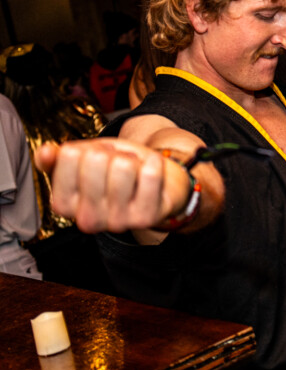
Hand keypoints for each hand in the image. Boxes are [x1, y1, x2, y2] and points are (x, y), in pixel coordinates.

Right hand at [35, 139, 191, 233]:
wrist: (154, 180)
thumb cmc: (115, 169)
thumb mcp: (83, 159)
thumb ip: (58, 158)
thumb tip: (46, 152)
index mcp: (63, 205)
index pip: (69, 156)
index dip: (88, 148)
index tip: (97, 159)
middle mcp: (86, 219)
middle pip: (96, 159)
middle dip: (111, 153)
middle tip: (118, 165)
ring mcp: (117, 222)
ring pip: (123, 166)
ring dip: (132, 160)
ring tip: (134, 172)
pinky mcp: (145, 218)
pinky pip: (150, 174)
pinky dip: (153, 163)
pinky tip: (150, 172)